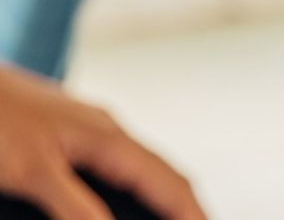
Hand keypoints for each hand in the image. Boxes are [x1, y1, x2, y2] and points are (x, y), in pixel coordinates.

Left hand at [0, 64, 203, 219]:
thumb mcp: (35, 171)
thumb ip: (76, 206)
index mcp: (109, 138)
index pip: (166, 181)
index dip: (190, 212)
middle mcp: (109, 131)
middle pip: (164, 172)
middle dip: (186, 205)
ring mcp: (93, 131)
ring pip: (144, 166)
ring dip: (165, 195)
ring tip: (178, 219)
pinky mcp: (74, 135)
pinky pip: (122, 164)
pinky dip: (140, 186)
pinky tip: (130, 199)